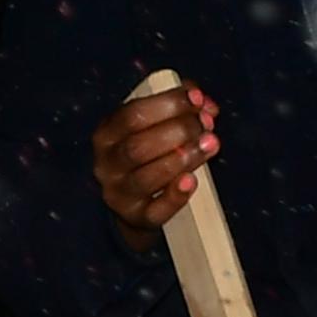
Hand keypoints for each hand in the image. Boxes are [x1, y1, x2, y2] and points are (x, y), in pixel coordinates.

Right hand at [91, 84, 219, 247]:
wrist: (133, 203)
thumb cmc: (147, 155)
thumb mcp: (153, 126)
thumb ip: (178, 109)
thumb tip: (205, 105)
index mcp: (107, 134)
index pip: (132, 115)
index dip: (167, 104)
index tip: (196, 99)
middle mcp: (107, 164)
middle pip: (137, 146)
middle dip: (178, 131)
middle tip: (205, 125)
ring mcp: (119, 194)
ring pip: (146, 177)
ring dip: (182, 159)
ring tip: (208, 145)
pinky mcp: (137, 218)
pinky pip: (156, 211)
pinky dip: (176, 196)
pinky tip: (191, 180)